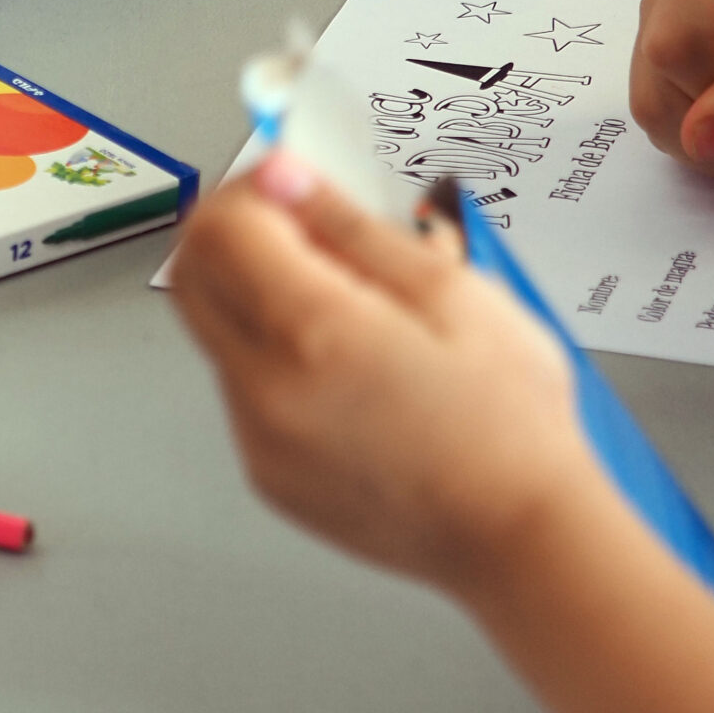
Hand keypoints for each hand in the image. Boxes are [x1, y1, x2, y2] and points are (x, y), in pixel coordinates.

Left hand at [169, 152, 609, 594]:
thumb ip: (351, 227)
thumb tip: (286, 176)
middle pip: (194, 276)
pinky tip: (351, 366)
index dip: (253, 188)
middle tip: (305, 225)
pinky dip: (277, 358)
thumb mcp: (448, 290)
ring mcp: (260, 440)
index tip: (294, 181)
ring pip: (218, 334)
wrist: (519, 536)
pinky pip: (245, 392)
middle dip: (238, 234)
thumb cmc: (507, 421)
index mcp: (312, 333)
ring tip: (354, 306)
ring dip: (259, 297)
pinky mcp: (268, 475)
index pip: (221, 228)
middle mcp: (266, 390)